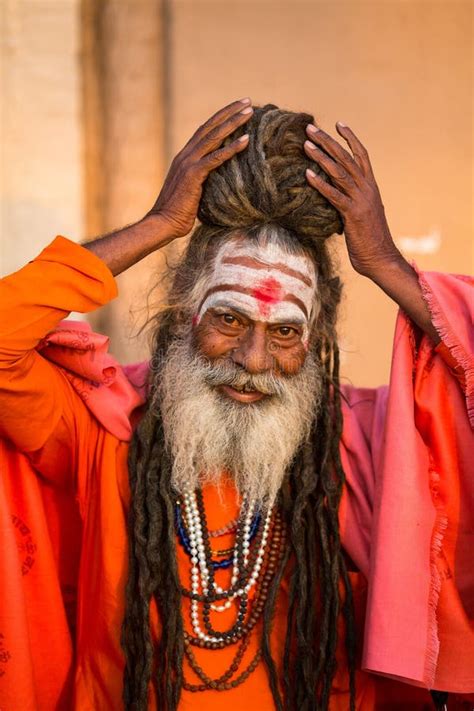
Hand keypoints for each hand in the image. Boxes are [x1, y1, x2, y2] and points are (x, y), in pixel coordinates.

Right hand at [149, 98, 252, 240]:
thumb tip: (217, 180)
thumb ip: (202, 179)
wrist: (163, 223)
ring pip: (214, 136)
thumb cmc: (178, 212)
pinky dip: (232, 148)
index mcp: (184, 157)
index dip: (220, 117)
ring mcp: (188, 163)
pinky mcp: (193, 175)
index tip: (236, 109)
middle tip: (247, 101)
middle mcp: (186, 155)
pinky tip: (246, 140)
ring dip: (233, 123)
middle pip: (210, 126)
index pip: (204, 130)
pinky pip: (216, 158)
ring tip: (250, 112)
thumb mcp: (192, 190)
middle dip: (229, 112)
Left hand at [303, 123, 401, 277]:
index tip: (338, 124)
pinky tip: (307, 174)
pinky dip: (320, 184)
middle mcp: (367, 189)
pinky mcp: (353, 214)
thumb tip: (337, 199)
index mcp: (371, 187)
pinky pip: (334, 195)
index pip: (361, 155)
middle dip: (328, 141)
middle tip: (310, 128)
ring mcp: (361, 200)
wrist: (380, 259)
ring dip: (321, 156)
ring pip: (339, 172)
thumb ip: (351, 203)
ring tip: (306, 145)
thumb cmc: (368, 241)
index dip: (350, 138)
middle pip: (346, 158)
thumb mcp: (361, 217)